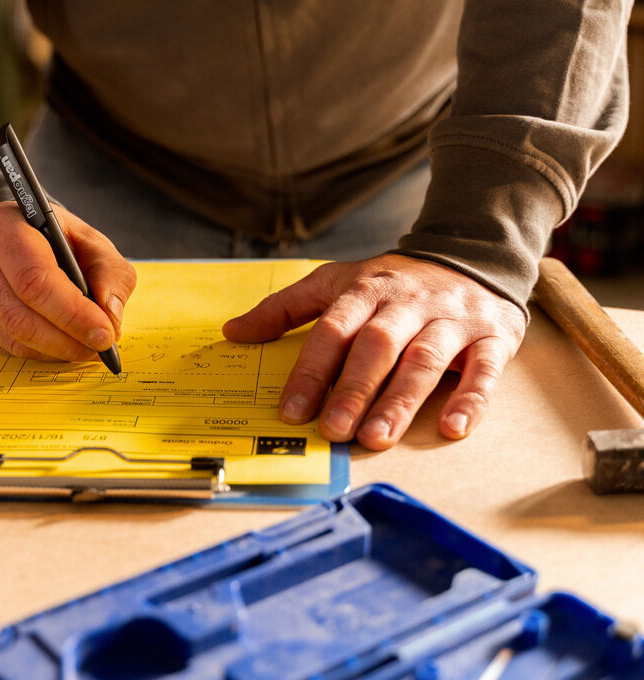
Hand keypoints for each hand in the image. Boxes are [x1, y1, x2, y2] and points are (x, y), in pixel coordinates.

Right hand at [0, 201, 136, 360]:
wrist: (14, 235)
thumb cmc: (55, 239)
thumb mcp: (91, 242)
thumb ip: (110, 274)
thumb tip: (109, 317)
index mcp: (4, 226)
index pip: (34, 280)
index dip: (72, 313)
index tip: (104, 334)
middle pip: (19, 316)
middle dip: (66, 340)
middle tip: (99, 347)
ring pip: (11, 337)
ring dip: (55, 350)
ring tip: (84, 346)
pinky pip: (4, 346)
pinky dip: (38, 352)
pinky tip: (58, 343)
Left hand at [223, 254, 525, 449]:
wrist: (471, 254)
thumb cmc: (392, 283)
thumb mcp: (335, 282)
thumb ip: (286, 308)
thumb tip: (232, 332)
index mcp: (366, 290)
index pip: (333, 329)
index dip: (311, 370)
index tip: (291, 410)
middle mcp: (408, 303)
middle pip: (378, 346)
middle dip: (354, 389)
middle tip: (334, 430)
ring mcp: (452, 319)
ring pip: (425, 359)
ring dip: (401, 400)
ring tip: (377, 437)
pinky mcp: (492, 336)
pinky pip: (484, 369)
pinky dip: (471, 399)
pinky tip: (453, 428)